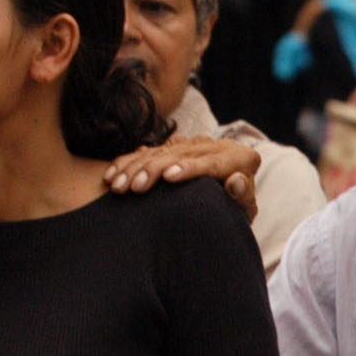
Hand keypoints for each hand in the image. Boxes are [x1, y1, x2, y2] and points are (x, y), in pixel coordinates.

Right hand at [106, 136, 260, 220]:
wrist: (229, 201)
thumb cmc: (238, 212)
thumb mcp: (244, 210)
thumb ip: (242, 196)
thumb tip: (235, 180)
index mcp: (240, 158)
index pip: (212, 163)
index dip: (190, 169)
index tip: (169, 177)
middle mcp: (217, 146)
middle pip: (181, 154)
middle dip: (154, 169)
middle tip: (134, 188)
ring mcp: (194, 143)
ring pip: (160, 151)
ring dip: (135, 168)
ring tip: (119, 187)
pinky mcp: (175, 146)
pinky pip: (148, 151)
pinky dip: (128, 163)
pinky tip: (111, 176)